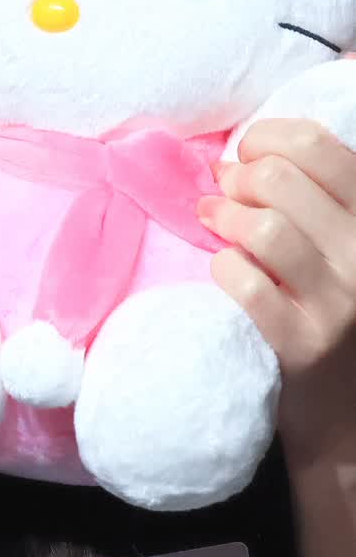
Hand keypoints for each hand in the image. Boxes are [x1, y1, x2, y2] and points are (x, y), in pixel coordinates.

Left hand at [197, 64, 355, 463]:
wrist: (346, 419)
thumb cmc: (335, 315)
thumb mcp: (343, 250)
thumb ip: (312, 201)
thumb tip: (240, 157)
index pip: (321, 148)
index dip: (269, 138)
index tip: (247, 152)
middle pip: (282, 180)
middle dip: (240, 177)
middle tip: (226, 192)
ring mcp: (339, 306)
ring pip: (264, 228)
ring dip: (225, 217)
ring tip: (214, 222)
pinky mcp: (303, 347)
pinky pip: (247, 284)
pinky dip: (224, 268)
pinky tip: (223, 270)